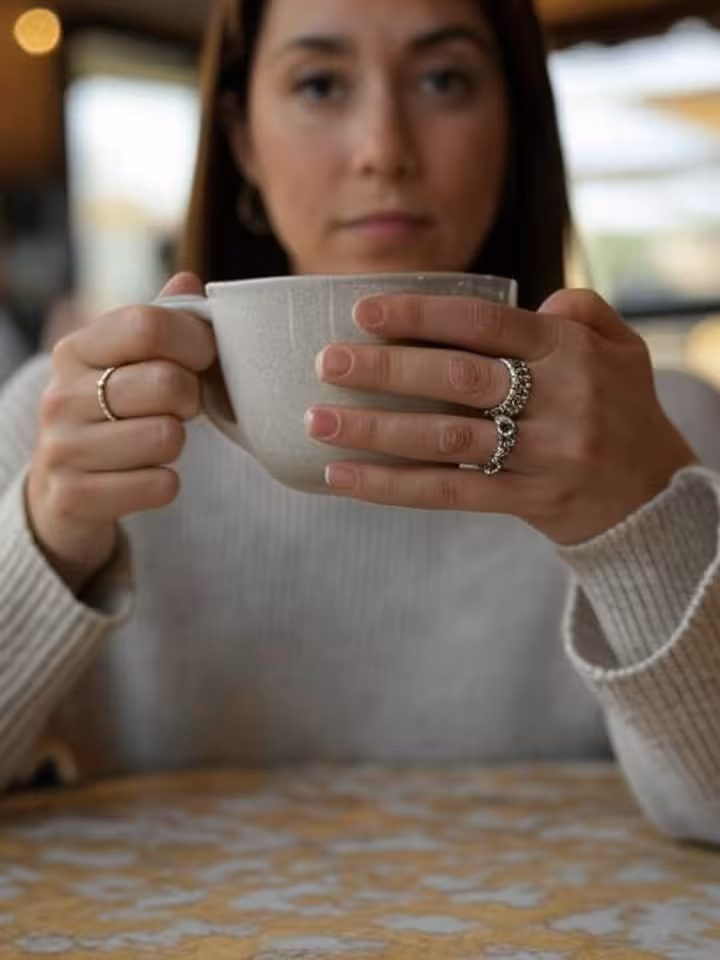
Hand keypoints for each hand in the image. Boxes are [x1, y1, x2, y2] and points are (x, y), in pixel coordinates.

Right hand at [27, 273, 216, 592]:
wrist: (64, 490)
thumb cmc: (112, 414)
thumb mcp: (126, 363)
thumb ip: (161, 323)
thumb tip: (191, 282)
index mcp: (76, 349)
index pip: (148, 325)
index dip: (195, 340)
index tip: (205, 356)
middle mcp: (61, 395)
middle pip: (167, 383)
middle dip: (192, 397)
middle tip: (182, 407)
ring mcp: (63, 448)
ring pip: (168, 437)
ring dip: (178, 442)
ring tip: (157, 439)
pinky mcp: (74, 496)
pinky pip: (161, 486)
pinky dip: (167, 483)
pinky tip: (146, 475)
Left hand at [305, 289, 697, 544]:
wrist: (657, 499)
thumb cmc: (625, 412)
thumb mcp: (622, 350)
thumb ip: (583, 311)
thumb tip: (532, 297)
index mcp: (570, 352)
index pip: (485, 324)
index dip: (422, 316)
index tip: (364, 312)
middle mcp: (559, 400)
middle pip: (457, 380)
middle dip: (385, 370)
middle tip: (326, 362)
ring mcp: (545, 456)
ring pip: (445, 441)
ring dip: (374, 430)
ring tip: (317, 421)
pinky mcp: (529, 502)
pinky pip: (449, 493)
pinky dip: (390, 486)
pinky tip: (342, 478)